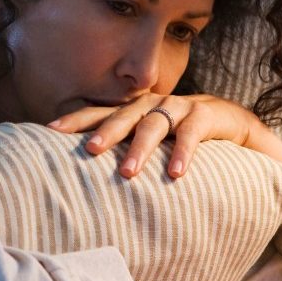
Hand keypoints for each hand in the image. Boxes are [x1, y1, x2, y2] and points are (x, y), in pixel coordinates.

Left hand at [47, 94, 265, 178]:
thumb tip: (80, 175)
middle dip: (105, 132)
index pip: (99, 113)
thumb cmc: (179, 136)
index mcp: (133, 111)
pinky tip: (175, 173)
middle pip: (123, 116)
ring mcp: (177, 108)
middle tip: (90, 150)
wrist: (230, 122)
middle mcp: (151, 105)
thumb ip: (122, 150)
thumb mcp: (149, 141)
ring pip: (154, 125)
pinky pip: (191, 134)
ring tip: (128, 172)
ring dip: (140, 148)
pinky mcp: (205, 115)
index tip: (50, 130)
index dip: (76, 120)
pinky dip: (182, 153)